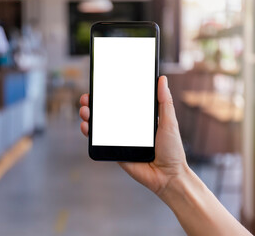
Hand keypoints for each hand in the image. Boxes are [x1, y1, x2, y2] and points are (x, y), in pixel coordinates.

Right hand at [79, 76, 188, 195]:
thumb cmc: (172, 150)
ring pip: (100, 126)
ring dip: (88, 116)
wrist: (168, 176)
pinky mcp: (115, 151)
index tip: (100, 85)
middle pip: (106, 113)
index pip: (121, 103)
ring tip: (85, 111)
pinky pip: (99, 141)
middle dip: (94, 104)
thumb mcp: (169, 122)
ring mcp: (120, 139)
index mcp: (139, 118)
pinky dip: (89, 133)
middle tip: (87, 98)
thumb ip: (164, 102)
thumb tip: (162, 80)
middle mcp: (127, 128)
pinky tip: (86, 126)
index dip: (109, 94)